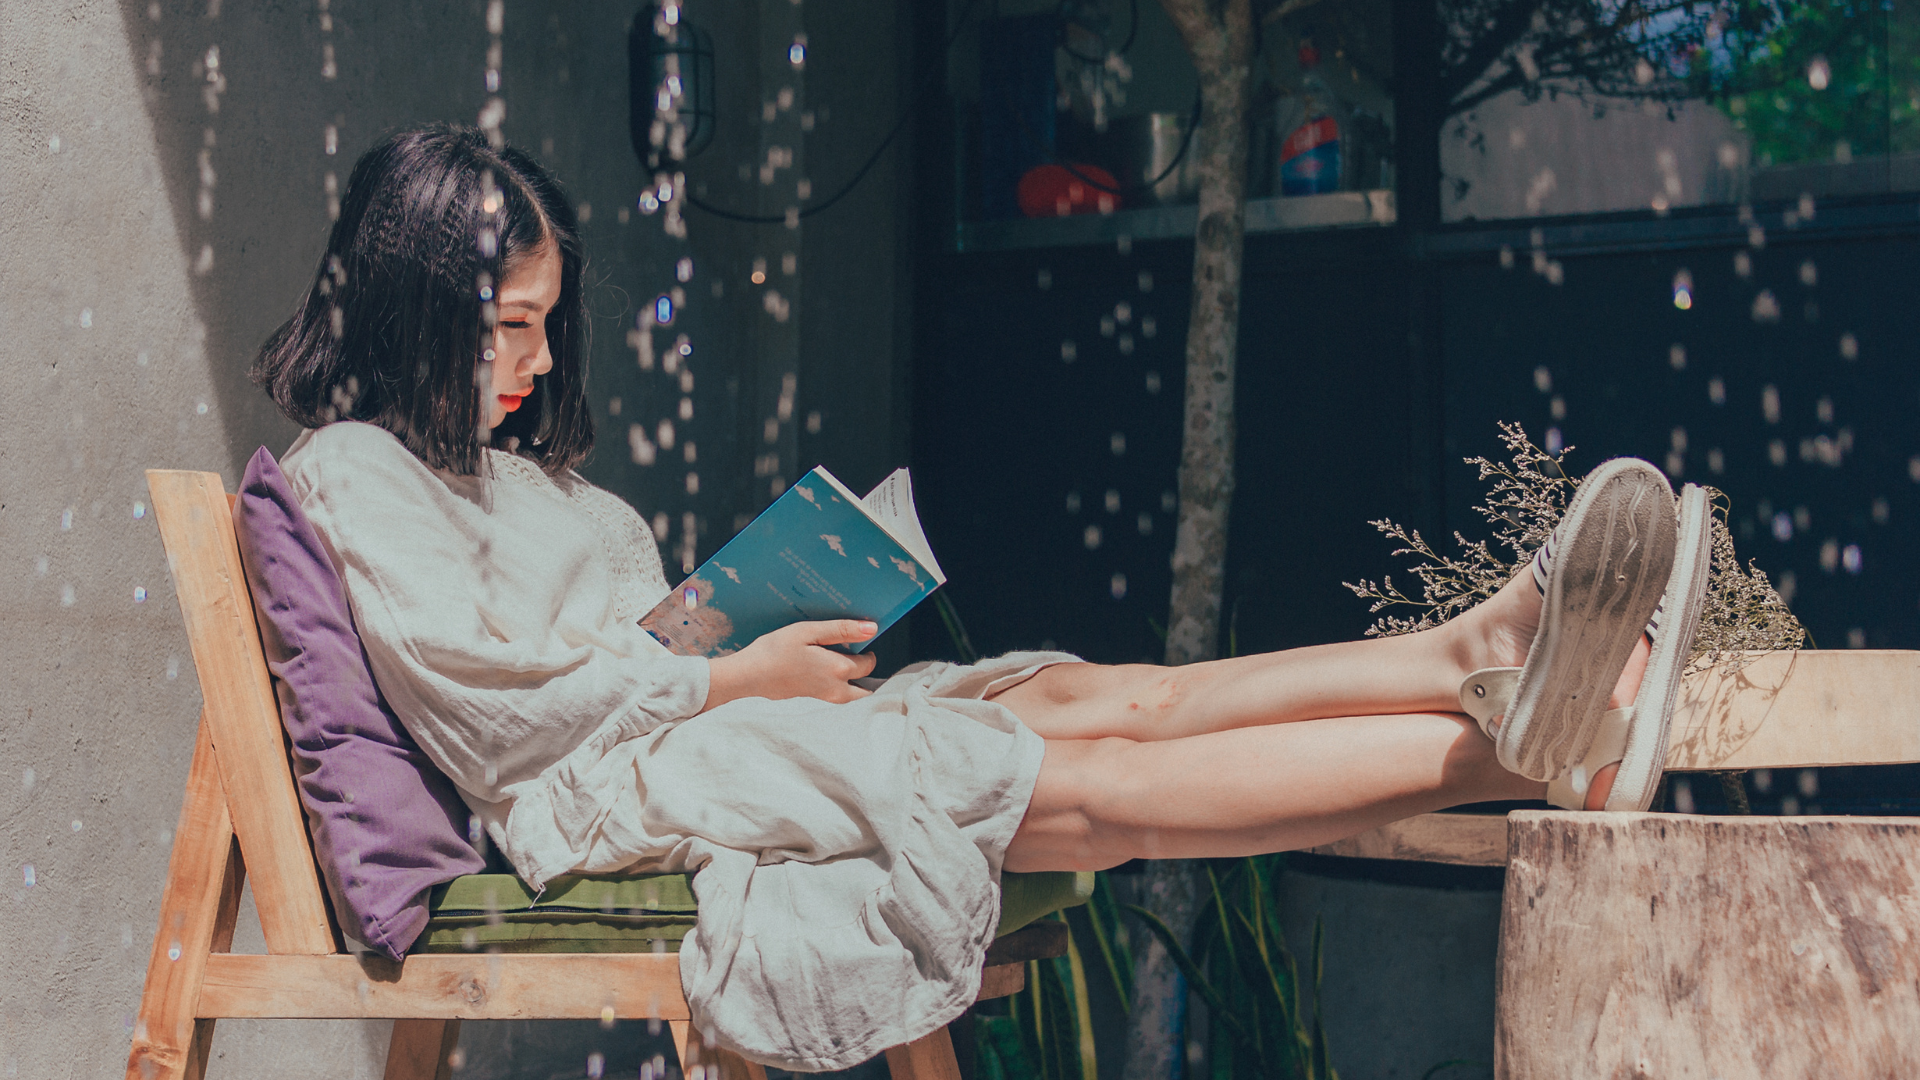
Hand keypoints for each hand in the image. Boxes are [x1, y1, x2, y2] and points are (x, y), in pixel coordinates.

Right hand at [703, 619, 879, 710]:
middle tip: (855, 652)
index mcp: (839, 670)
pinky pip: (837, 695)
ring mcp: (825, 697)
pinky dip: (839, 684)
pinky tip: (823, 666)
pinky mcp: (813, 699)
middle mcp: (837, 689)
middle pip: (866, 686)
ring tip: (841, 659)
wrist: (748, 676)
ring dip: (855, 681)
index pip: (869, 663)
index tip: (858, 637)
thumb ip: (842, 630)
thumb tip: (872, 628)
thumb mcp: (808, 632)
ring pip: (852, 694)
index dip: (867, 649)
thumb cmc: (775, 651)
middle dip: (866, 671)